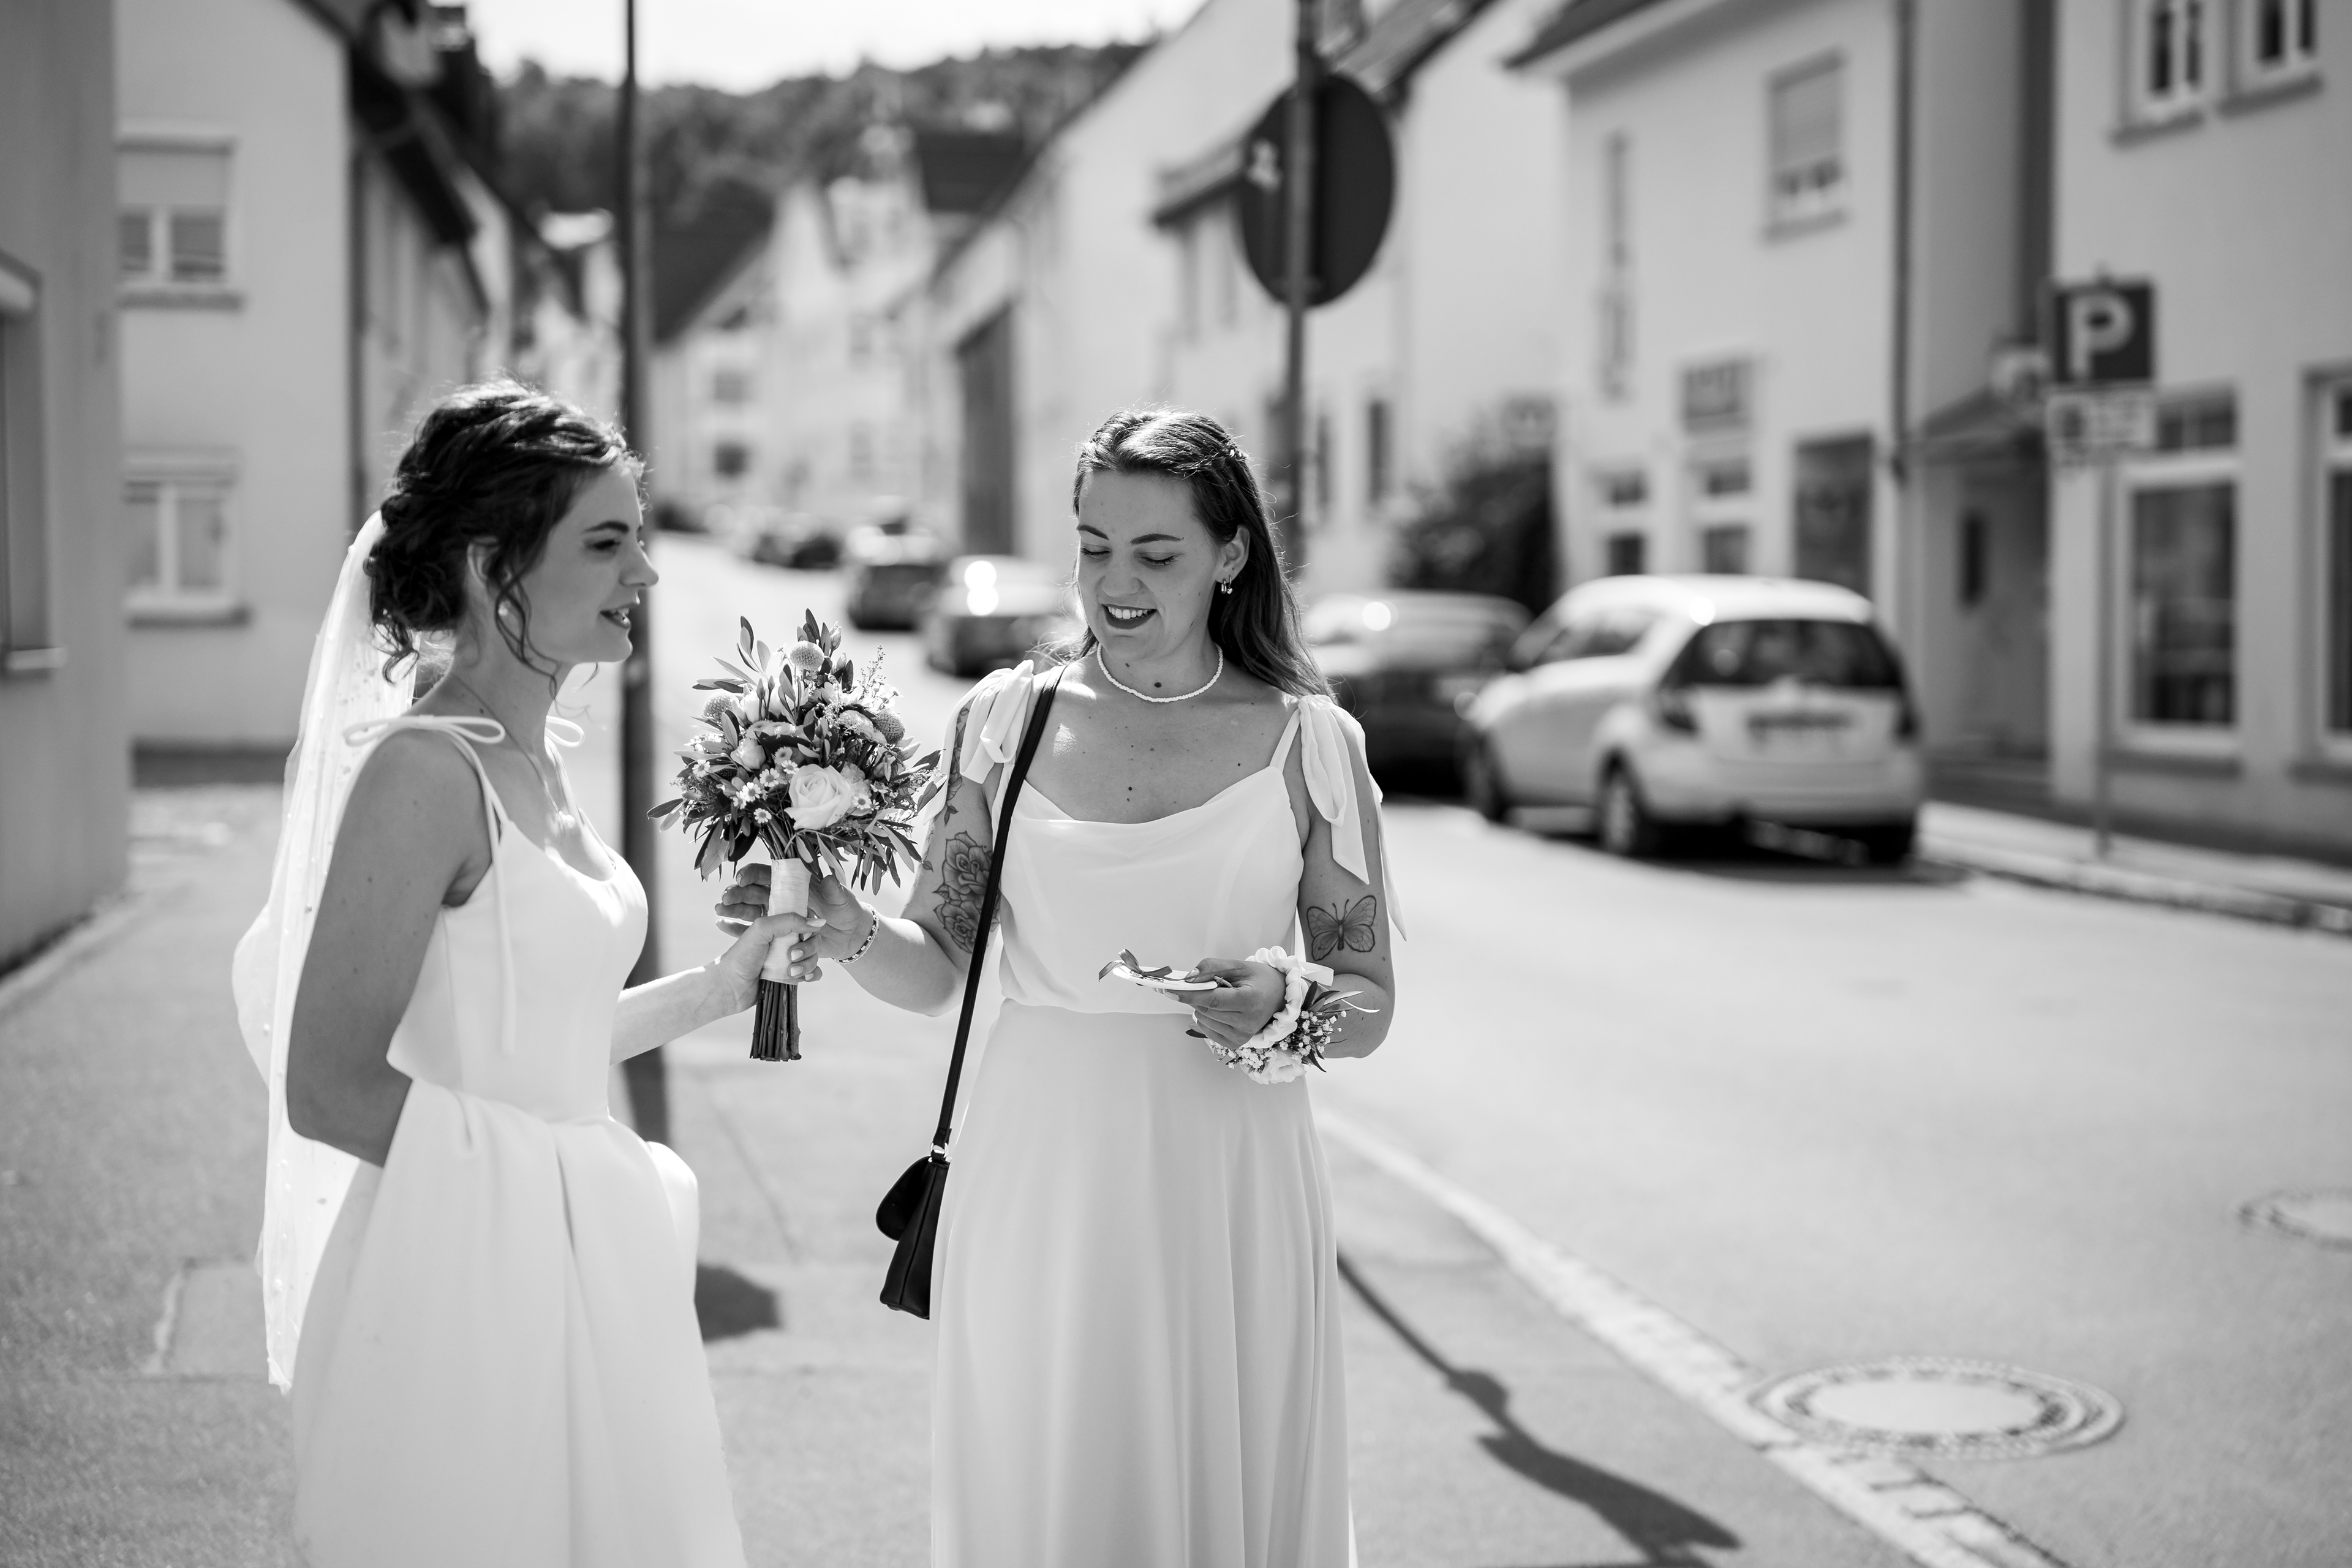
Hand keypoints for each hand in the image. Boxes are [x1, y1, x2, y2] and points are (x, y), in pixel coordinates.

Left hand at [709, 910, 824, 1012]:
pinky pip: (813, 972)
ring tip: (791, 972)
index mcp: (778, 925)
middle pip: (813, 938)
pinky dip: (812, 974)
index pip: (804, 918)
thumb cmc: (741, 957)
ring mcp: (790, 959)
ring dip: (808, 964)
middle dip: (808, 948)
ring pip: (814, 956)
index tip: (805, 933)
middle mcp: (786, 940)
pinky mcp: (792, 976)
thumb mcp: (761, 930)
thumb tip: (818, 922)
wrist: (730, 988)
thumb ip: (789, 921)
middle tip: (792, 956)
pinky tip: (802, 978)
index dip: (810, 924)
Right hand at [714, 865, 872, 963]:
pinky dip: (736, 928)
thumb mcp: (842, 900)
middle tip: (725, 897)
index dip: (753, 874)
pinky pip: (752, 931)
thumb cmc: (845, 911)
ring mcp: (777, 916)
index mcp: (794, 884)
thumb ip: (835, 890)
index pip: (768, 874)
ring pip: (749, 910)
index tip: (742, 879)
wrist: (848, 935)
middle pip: (753, 892)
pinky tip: (722, 925)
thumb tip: (829, 878)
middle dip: (737, 893)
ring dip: (733, 909)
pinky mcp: (776, 935)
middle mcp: (782, 898)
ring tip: (720, 911)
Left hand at [1183, 957, 1284, 1048]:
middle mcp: (1247, 1023)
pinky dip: (1207, 1018)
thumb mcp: (1239, 965)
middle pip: (1205, 1010)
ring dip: (1203, 1007)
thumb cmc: (1260, 980)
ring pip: (1204, 1020)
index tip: (1171, 990)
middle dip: (1197, 996)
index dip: (1190, 994)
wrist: (1280, 997)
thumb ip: (1213, 967)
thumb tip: (1189, 976)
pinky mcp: (1235, 1043)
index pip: (1212, 999)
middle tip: (1208, 985)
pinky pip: (1207, 1030)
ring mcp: (1242, 1036)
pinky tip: (1221, 1010)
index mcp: (1250, 1001)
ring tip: (1223, 998)